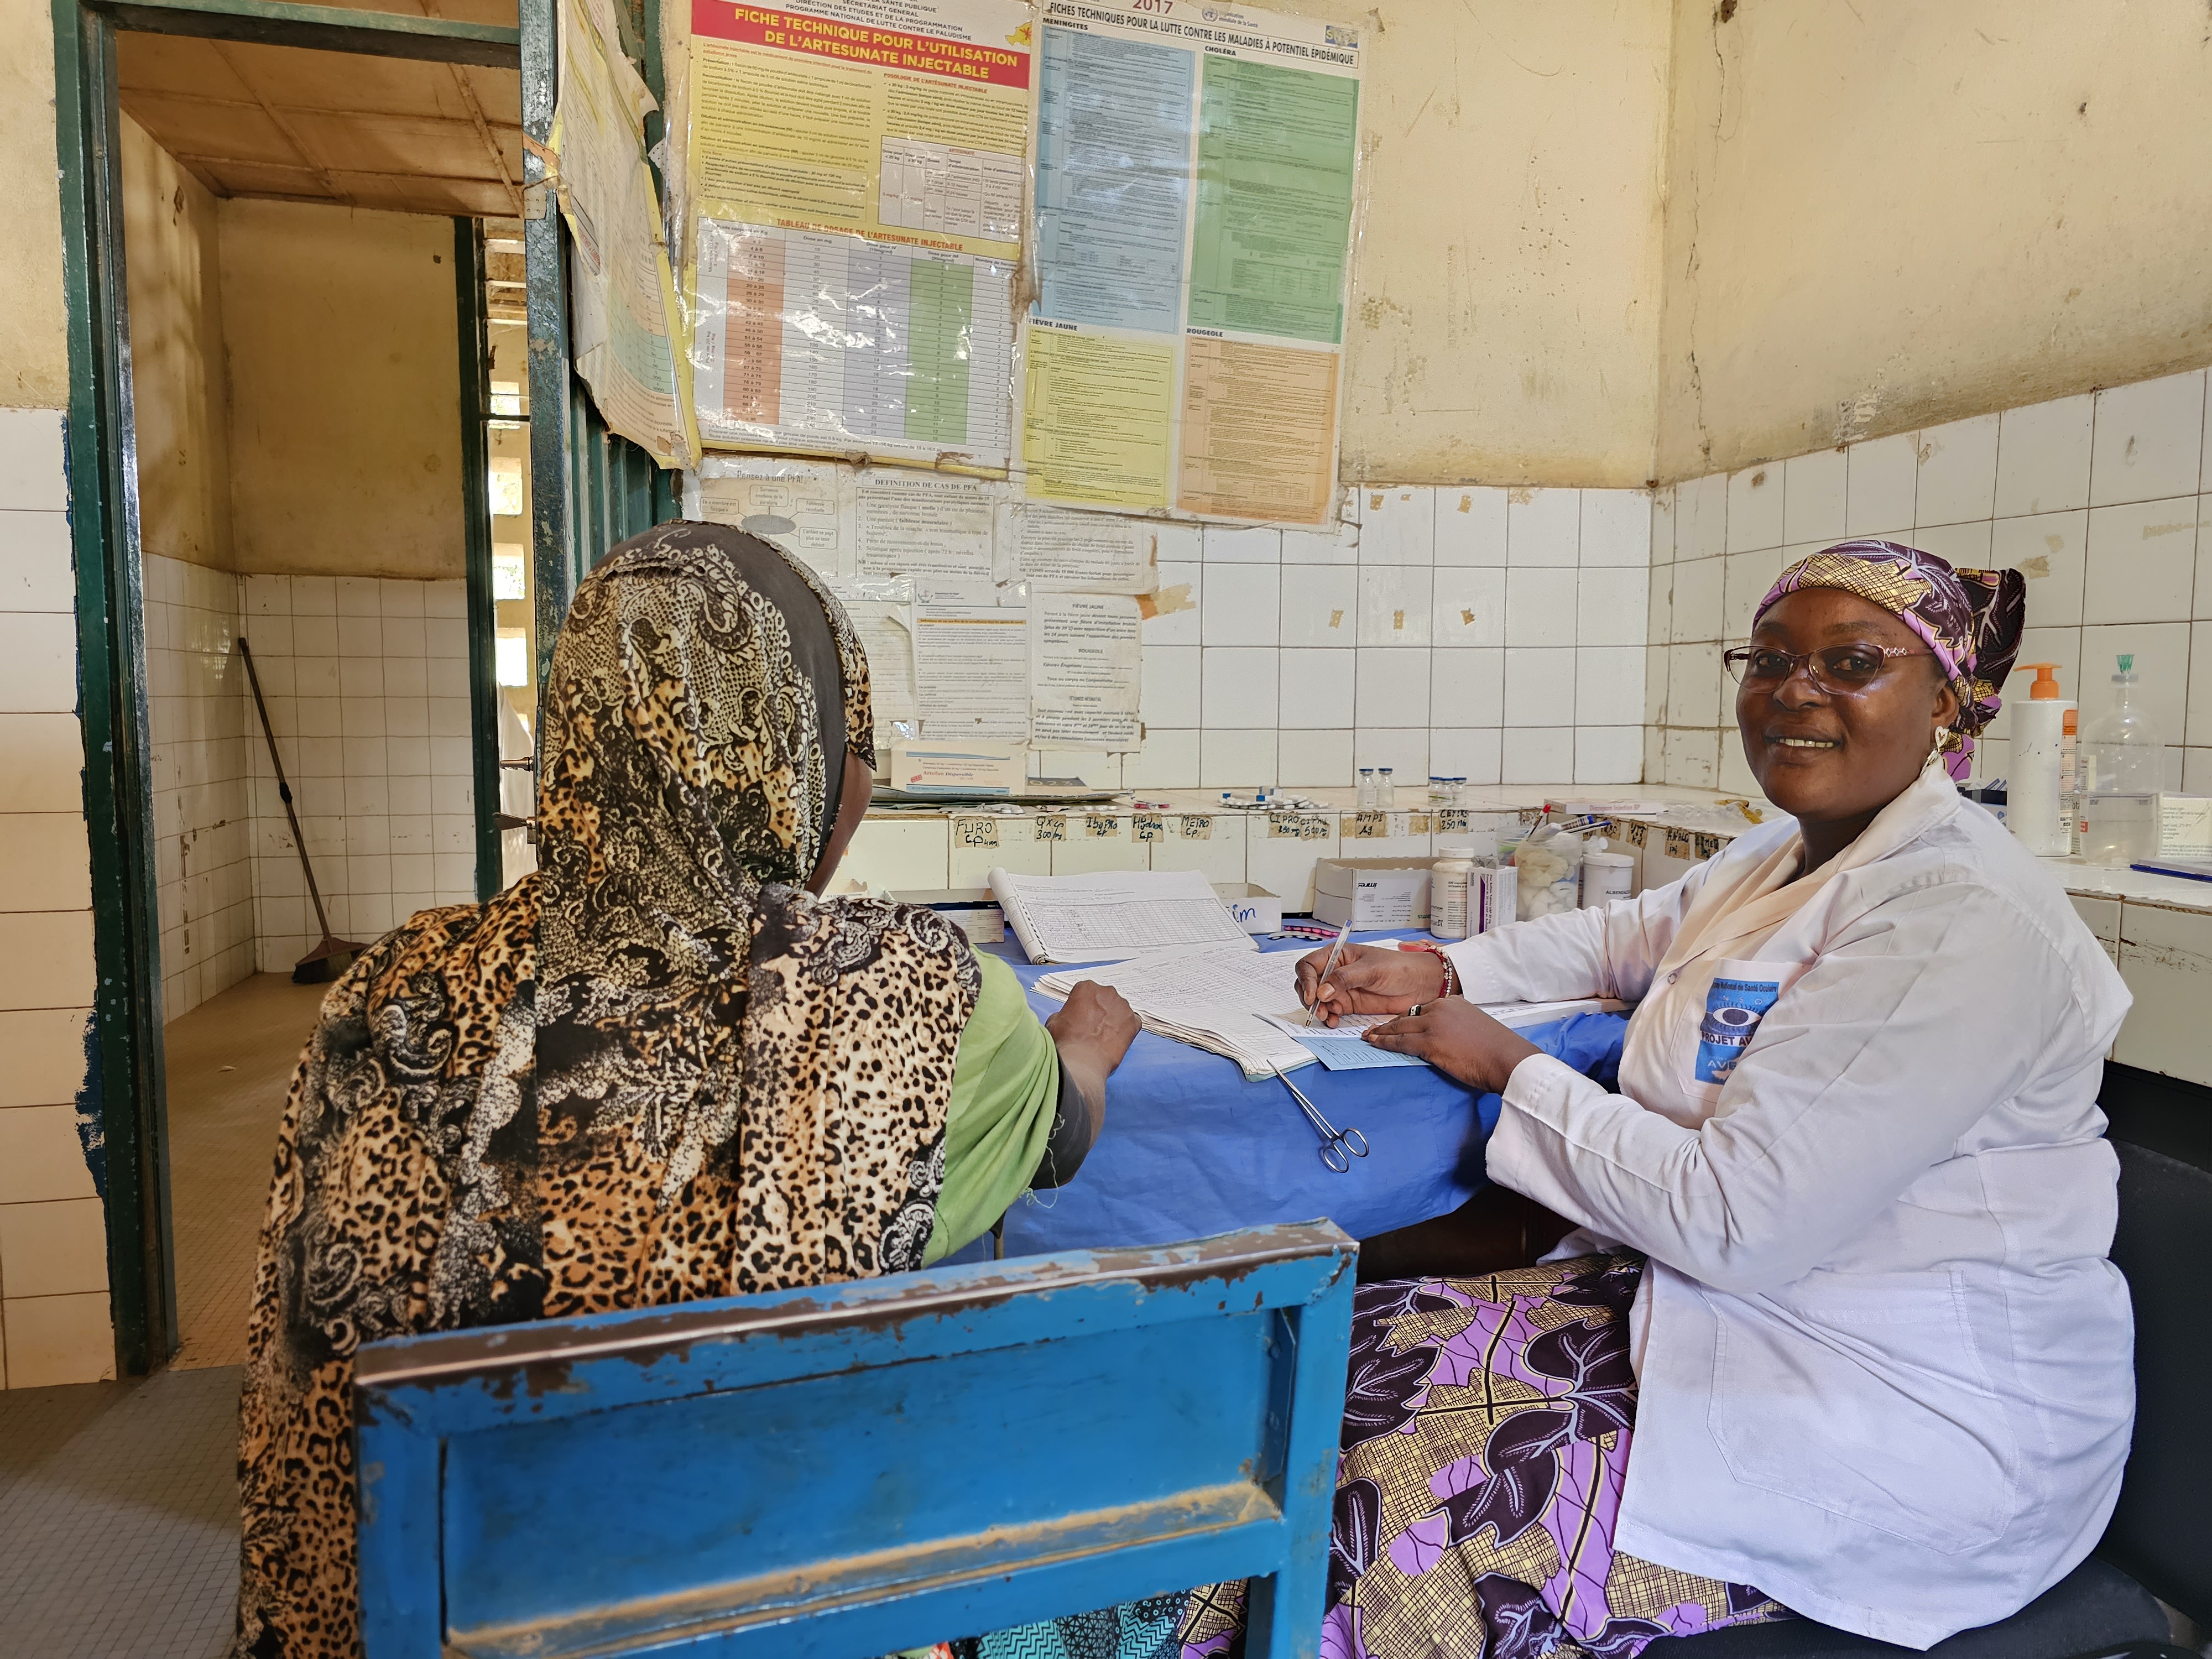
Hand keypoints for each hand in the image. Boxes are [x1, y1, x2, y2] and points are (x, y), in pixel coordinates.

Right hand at [1046, 980, 1139, 1068]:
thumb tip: (1068, 1017)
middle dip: (1100, 1010)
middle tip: (1092, 1027)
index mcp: (1086, 987)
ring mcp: (1123, 1006)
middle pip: (1104, 998)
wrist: (1082, 1061)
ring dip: (1113, 1019)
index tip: (1081, 1015)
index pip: (1086, 991)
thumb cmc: (1067, 1042)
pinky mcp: (1133, 1022)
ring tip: (1103, 1036)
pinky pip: (1133, 1022)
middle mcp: (1107, 992)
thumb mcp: (1054, 1021)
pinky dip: (1126, 1029)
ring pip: (1119, 1009)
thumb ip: (1064, 1013)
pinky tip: (1116, 1039)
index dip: (1082, 1005)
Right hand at [1295, 943, 1446, 1026]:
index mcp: (1338, 955)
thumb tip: (1322, 992)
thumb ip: (1344, 979)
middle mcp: (1335, 971)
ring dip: (1318, 1010)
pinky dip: (1328, 1018)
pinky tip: (1334, 1021)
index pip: (1309, 965)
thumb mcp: (1370, 970)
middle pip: (1308, 983)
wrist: (1419, 984)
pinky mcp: (1349, 1004)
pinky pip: (1331, 1012)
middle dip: (1309, 997)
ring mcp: (1341, 989)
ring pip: (1317, 1001)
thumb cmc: (1398, 967)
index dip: (1306, 979)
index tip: (1312, 995)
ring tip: (1327, 1017)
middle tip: (1318, 1008)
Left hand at [1364, 999, 1540, 1093]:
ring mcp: (1434, 1024)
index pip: (1422, 1009)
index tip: (1396, 1023)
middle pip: (1407, 1015)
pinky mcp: (1430, 1042)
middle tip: (1373, 1029)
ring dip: (1381, 1033)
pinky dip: (1385, 1043)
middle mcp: (1441, 1008)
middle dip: (1389, 1024)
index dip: (1407, 1018)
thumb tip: (1445, 1035)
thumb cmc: (1496, 1049)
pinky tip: (1376, 1044)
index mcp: (1452, 1002)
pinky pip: (1401, 1042)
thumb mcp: (1475, 1025)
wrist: (1506, 1059)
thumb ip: (1457, 1024)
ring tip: (1368, 1037)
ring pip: (1400, 1027)